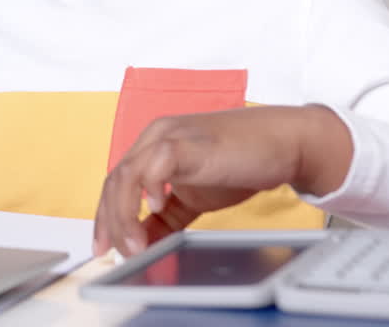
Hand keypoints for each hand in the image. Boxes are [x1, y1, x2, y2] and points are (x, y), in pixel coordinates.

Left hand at [92, 105, 351, 257]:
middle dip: (110, 221)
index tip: (104, 246)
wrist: (284, 142)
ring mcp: (170, 136)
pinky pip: (156, 163)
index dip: (106, 216)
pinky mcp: (188, 143)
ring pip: (127, 174)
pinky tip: (155, 207)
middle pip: (115, 180)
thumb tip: (145, 242)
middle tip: (116, 253)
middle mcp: (156, 136)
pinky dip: (149, 188)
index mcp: (154, 146)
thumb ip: (168, 216)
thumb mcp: (196, 196)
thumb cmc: (243, 162)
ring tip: (134, 244)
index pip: (116, 182)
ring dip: (124, 214)